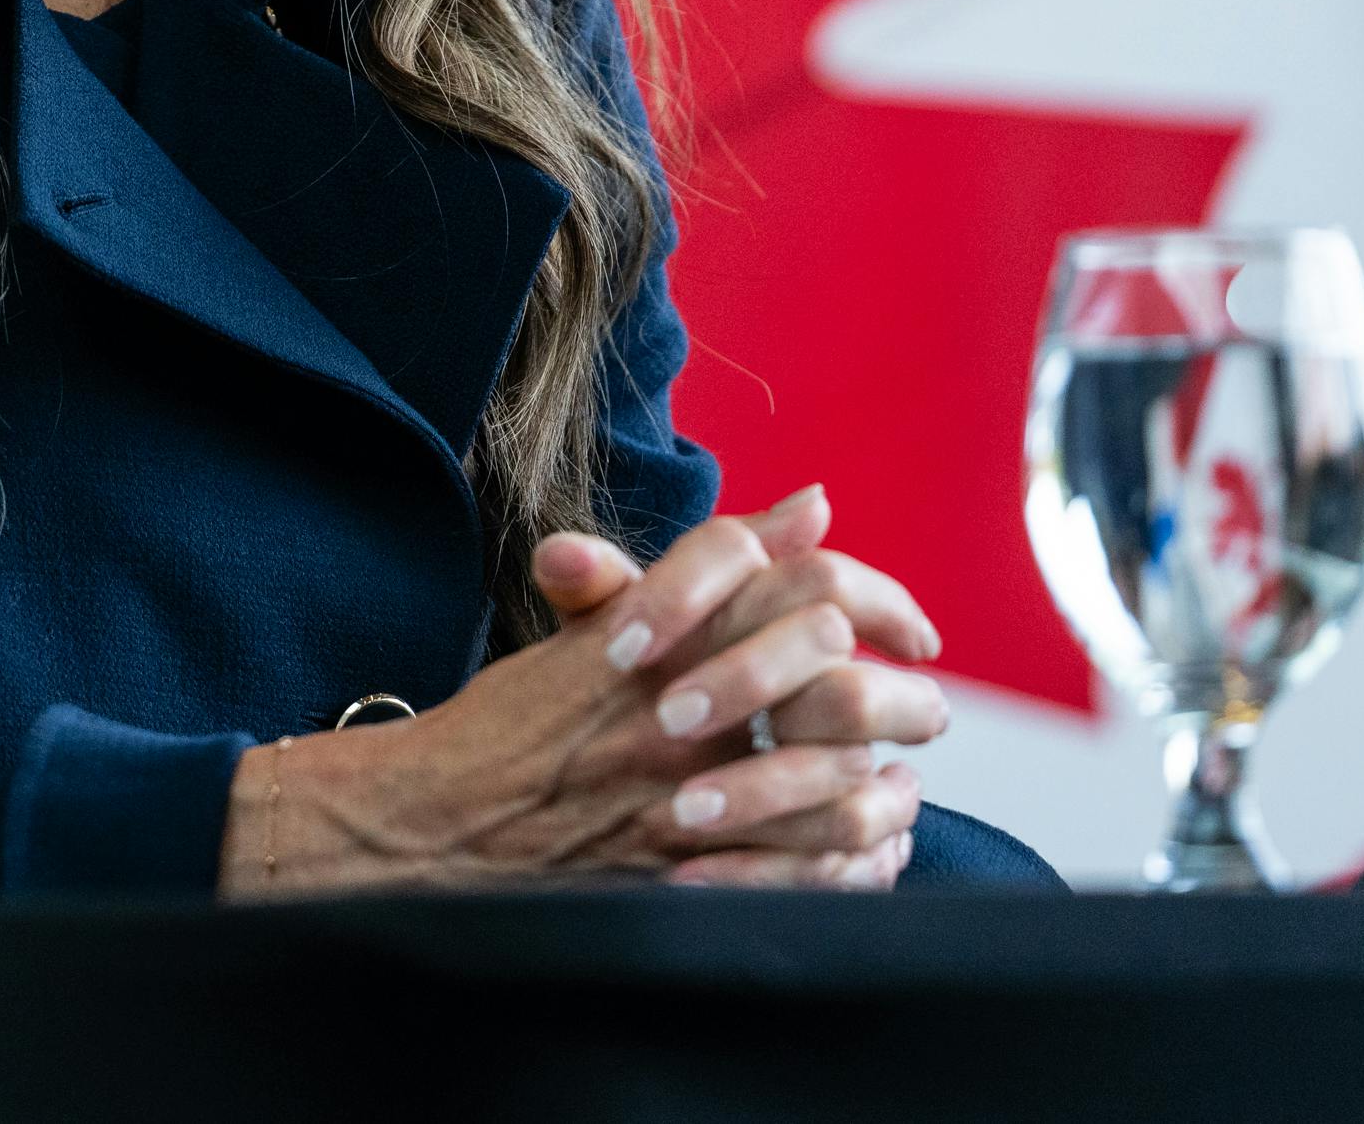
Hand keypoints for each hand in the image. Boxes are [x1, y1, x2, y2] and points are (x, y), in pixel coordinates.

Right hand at [216, 490, 940, 897]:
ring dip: (884, 774)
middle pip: (826, 653)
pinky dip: (853, 852)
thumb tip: (812, 505)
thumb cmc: (514, 724)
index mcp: (660, 628)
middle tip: (925, 703)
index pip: (795, 574)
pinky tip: (869, 848)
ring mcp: (683, 779)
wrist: (437, 817)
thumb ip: (709, 569)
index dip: (875, 591)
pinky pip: (805, 856)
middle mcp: (678, 692)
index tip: (912, 627)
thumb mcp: (597, 629)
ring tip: (904, 781)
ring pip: (832, 761)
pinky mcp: (686, 859)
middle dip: (897, 686)